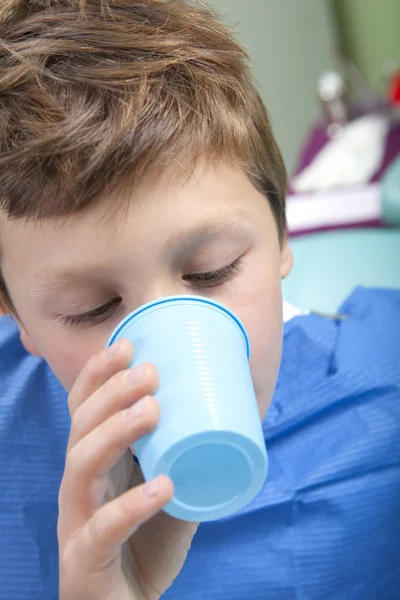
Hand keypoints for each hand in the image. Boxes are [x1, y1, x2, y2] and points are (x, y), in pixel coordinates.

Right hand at [58, 339, 197, 599]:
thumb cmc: (147, 542)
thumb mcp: (170, 488)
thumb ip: (191, 456)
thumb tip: (238, 411)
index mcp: (94, 464)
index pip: (82, 409)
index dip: (97, 375)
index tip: (127, 344)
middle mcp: (79, 487)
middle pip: (79, 429)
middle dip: (110, 393)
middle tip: (148, 370)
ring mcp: (77, 524)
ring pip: (81, 468)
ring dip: (115, 432)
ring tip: (152, 409)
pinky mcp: (86, 561)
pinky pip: (102, 530)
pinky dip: (132, 505)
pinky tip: (164, 486)